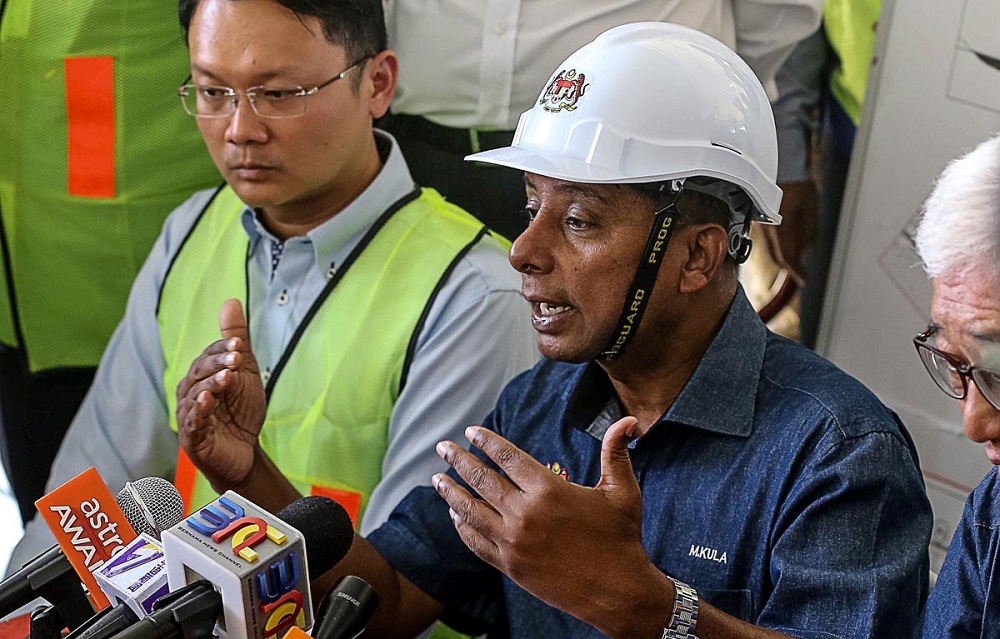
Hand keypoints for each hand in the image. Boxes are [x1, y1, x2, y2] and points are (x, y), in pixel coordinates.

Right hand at [175, 298, 266, 492]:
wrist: (244, 452)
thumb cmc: (240, 411)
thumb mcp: (245, 372)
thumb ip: (236, 338)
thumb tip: (231, 300)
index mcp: (200, 375)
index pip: (208, 356)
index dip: (223, 349)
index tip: (239, 344)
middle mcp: (190, 392)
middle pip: (200, 372)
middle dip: (218, 363)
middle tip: (237, 358)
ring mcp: (189, 414)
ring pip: (196, 394)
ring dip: (212, 384)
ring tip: (227, 377)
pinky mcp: (193, 436)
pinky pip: (194, 420)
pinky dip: (201, 409)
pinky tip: (209, 400)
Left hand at [432, 418, 673, 637]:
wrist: (617, 592)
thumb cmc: (621, 539)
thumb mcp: (623, 492)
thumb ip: (616, 453)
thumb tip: (629, 421)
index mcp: (549, 490)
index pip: (506, 457)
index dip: (486, 441)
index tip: (471, 431)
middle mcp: (525, 514)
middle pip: (481, 479)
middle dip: (458, 460)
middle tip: (443, 447)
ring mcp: (513, 542)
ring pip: (471, 511)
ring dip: (451, 492)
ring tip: (437, 479)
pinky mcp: (510, 566)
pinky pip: (476, 542)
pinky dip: (462, 526)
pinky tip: (456, 515)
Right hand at [761, 180, 817, 285]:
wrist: (778, 164)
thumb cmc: (796, 181)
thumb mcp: (811, 206)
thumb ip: (810, 230)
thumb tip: (809, 248)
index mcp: (783, 228)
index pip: (788, 257)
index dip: (796, 271)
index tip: (804, 279)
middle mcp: (769, 228)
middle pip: (778, 255)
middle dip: (789, 266)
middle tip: (800, 273)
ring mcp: (762, 223)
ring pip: (772, 246)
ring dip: (783, 255)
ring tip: (795, 260)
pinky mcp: (758, 216)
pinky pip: (768, 235)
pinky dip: (777, 243)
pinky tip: (784, 242)